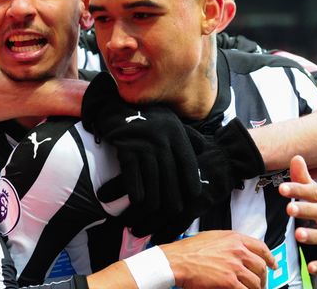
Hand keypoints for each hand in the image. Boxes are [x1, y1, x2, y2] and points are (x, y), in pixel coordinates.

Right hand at [83, 73, 201, 218]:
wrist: (114, 102)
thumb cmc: (145, 114)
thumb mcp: (170, 121)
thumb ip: (187, 135)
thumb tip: (202, 150)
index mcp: (176, 134)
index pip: (189, 166)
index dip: (191, 185)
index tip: (192, 199)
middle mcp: (163, 141)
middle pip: (172, 180)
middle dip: (171, 201)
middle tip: (170, 213)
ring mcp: (145, 145)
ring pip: (153, 183)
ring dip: (152, 203)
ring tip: (151, 212)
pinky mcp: (126, 149)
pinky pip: (134, 177)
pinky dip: (136, 192)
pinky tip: (136, 201)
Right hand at [161, 230, 275, 288]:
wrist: (177, 260)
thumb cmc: (188, 250)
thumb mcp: (212, 238)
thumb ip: (229, 243)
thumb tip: (239, 250)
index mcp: (234, 239)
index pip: (261, 248)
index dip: (270, 258)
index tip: (272, 265)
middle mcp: (237, 251)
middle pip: (261, 267)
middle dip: (263, 277)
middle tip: (261, 283)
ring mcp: (235, 267)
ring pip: (256, 281)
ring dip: (256, 288)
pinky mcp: (230, 281)